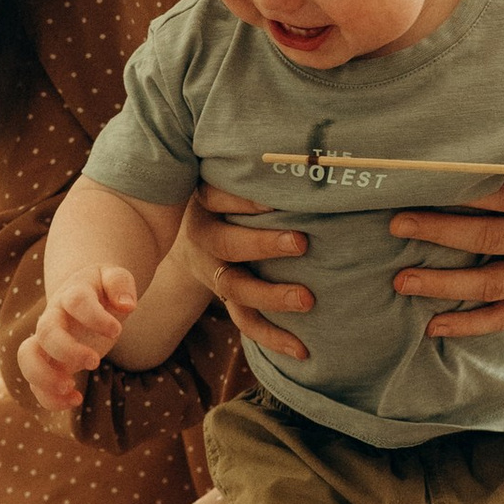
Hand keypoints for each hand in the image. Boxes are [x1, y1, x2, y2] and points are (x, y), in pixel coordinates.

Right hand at [18, 266, 137, 413]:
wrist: (81, 296)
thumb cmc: (101, 289)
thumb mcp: (114, 278)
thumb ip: (120, 283)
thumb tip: (128, 304)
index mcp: (72, 294)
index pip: (76, 301)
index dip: (95, 317)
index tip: (117, 332)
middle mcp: (53, 317)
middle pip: (46, 331)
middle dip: (68, 350)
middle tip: (94, 362)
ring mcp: (45, 341)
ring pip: (27, 357)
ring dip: (44, 377)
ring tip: (70, 388)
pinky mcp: (46, 363)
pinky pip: (35, 382)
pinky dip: (49, 398)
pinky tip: (75, 399)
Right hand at [183, 184, 313, 365]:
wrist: (191, 241)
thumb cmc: (229, 199)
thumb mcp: (228, 179)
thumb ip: (257, 171)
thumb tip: (312, 154)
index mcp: (205, 203)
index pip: (217, 197)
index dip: (243, 199)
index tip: (275, 199)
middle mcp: (205, 238)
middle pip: (228, 244)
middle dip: (264, 244)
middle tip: (302, 242)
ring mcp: (214, 273)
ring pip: (236, 289)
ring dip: (271, 296)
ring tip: (306, 300)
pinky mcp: (226, 301)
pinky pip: (246, 322)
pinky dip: (273, 337)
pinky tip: (302, 349)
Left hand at [389, 177, 503, 341]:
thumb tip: (454, 161)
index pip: (501, 192)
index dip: (459, 189)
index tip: (420, 181)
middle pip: (487, 237)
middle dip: (437, 231)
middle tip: (396, 226)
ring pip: (489, 285)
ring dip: (442, 284)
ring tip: (402, 281)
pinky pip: (503, 318)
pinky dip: (467, 325)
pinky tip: (433, 326)